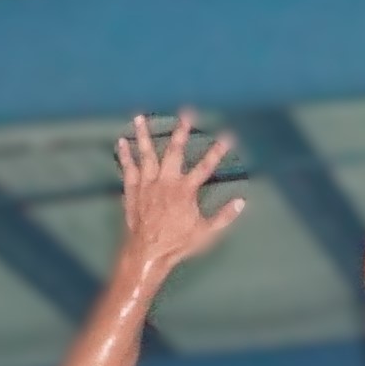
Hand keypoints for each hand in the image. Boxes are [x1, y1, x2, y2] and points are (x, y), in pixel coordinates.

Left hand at [113, 110, 247, 290]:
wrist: (147, 252)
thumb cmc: (177, 243)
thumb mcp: (206, 233)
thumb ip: (224, 216)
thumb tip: (242, 202)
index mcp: (185, 190)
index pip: (205, 166)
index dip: (217, 151)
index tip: (227, 135)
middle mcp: (166, 182)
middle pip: (174, 151)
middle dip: (181, 131)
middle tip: (185, 113)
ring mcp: (147, 184)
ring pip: (146, 154)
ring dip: (144, 134)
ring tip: (139, 117)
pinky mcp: (133, 190)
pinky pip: (128, 168)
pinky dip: (125, 154)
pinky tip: (122, 141)